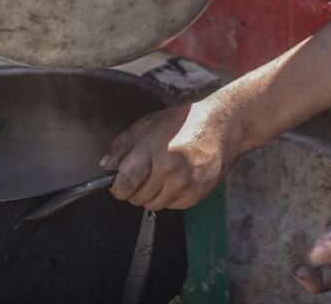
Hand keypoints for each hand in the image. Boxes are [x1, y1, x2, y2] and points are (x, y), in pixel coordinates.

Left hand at [101, 99, 237, 210]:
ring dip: (152, 195)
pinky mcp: (196, 194)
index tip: (119, 184)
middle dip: (134, 189)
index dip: (117, 187)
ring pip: (152, 205)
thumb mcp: (148, 124)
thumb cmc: (184, 123)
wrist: (223, 127)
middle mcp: (169, 169)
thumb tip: (106, 166)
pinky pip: (171, 206)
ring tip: (163, 174)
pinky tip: (178, 178)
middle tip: (146, 173)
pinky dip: (170, 197)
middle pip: (136, 198)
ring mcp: (185, 184)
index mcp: (154, 149)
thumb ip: (123, 145)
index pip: (124, 184)